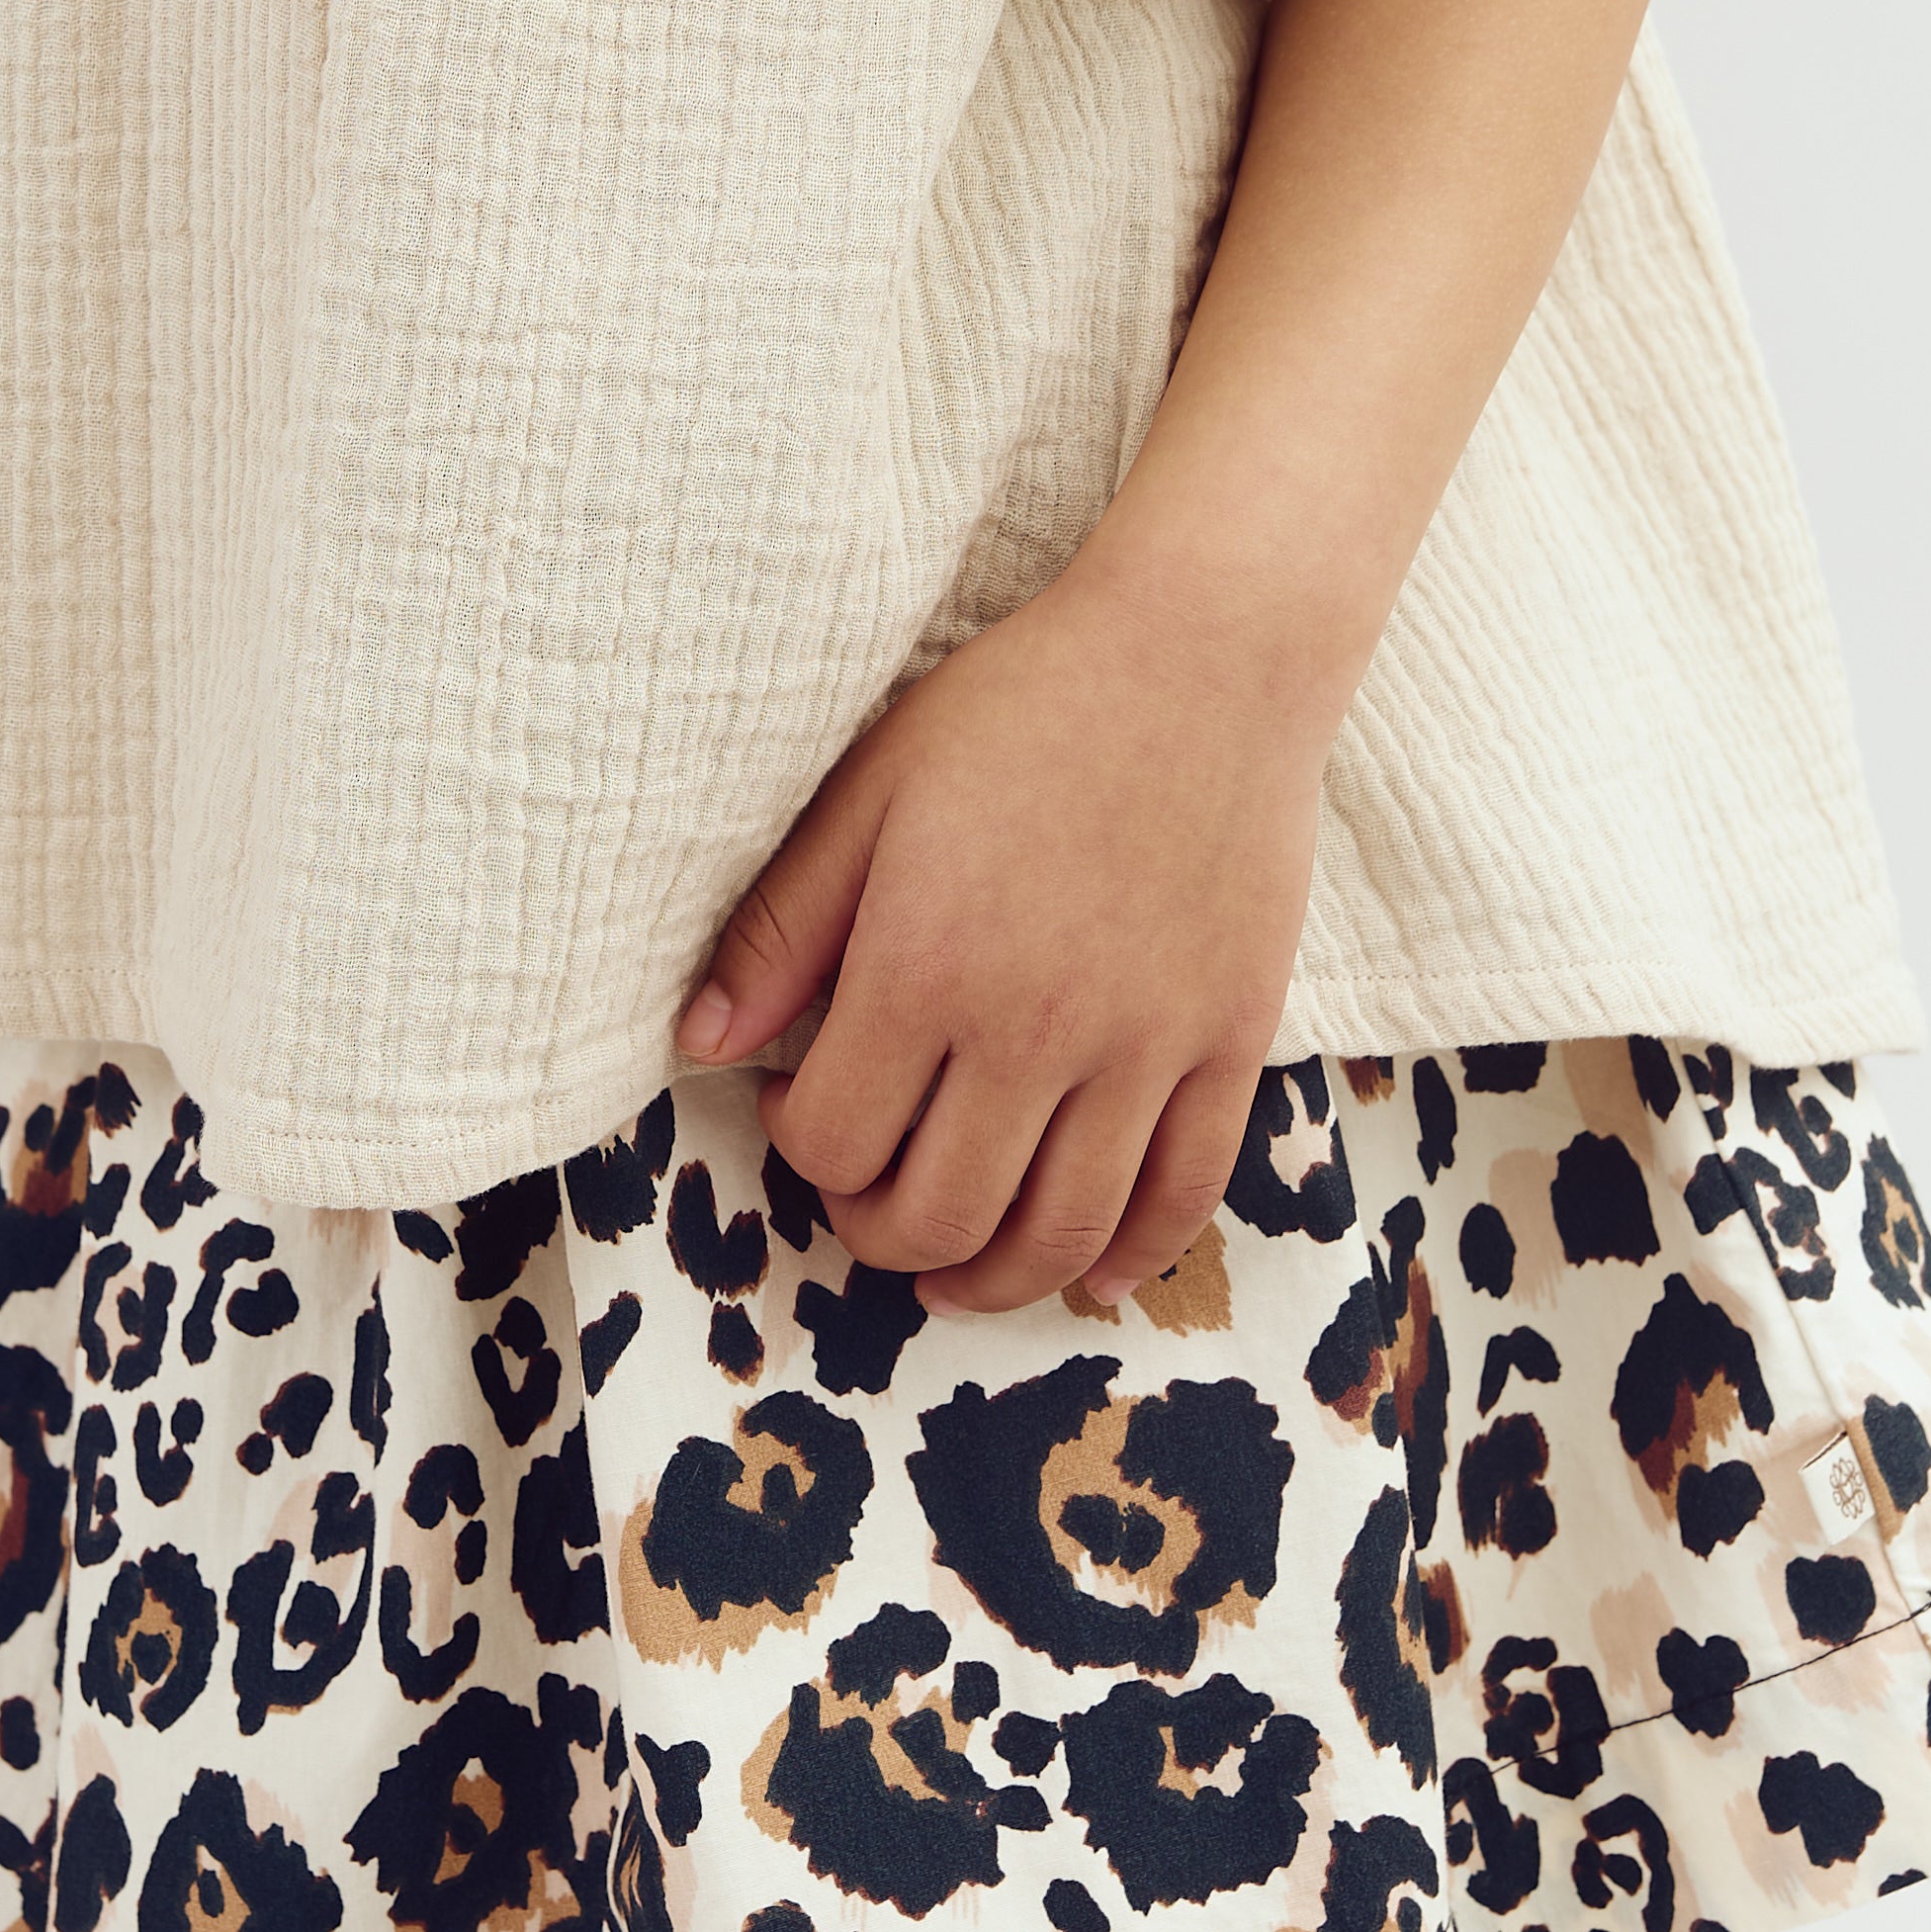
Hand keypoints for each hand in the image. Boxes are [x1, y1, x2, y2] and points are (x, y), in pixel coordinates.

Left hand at [676, 543, 1337, 1313]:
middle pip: (937, 1216)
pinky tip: (1090, 1271)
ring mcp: (1144, 1045)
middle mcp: (1034, 1029)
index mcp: (927, 966)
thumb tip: (699, 1045)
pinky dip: (1132, 1256)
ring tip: (953, 1266)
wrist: (1207, 653)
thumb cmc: (1024, 708)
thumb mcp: (871, 790)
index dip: (801, 1145)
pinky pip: (1182, 1194)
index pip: (836, 1142)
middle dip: (877, 1231)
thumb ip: (782, 926)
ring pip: (1056, 1233)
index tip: (802, 1099)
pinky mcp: (1231, 1040)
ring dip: (990, 1278)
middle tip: (865, 1194)